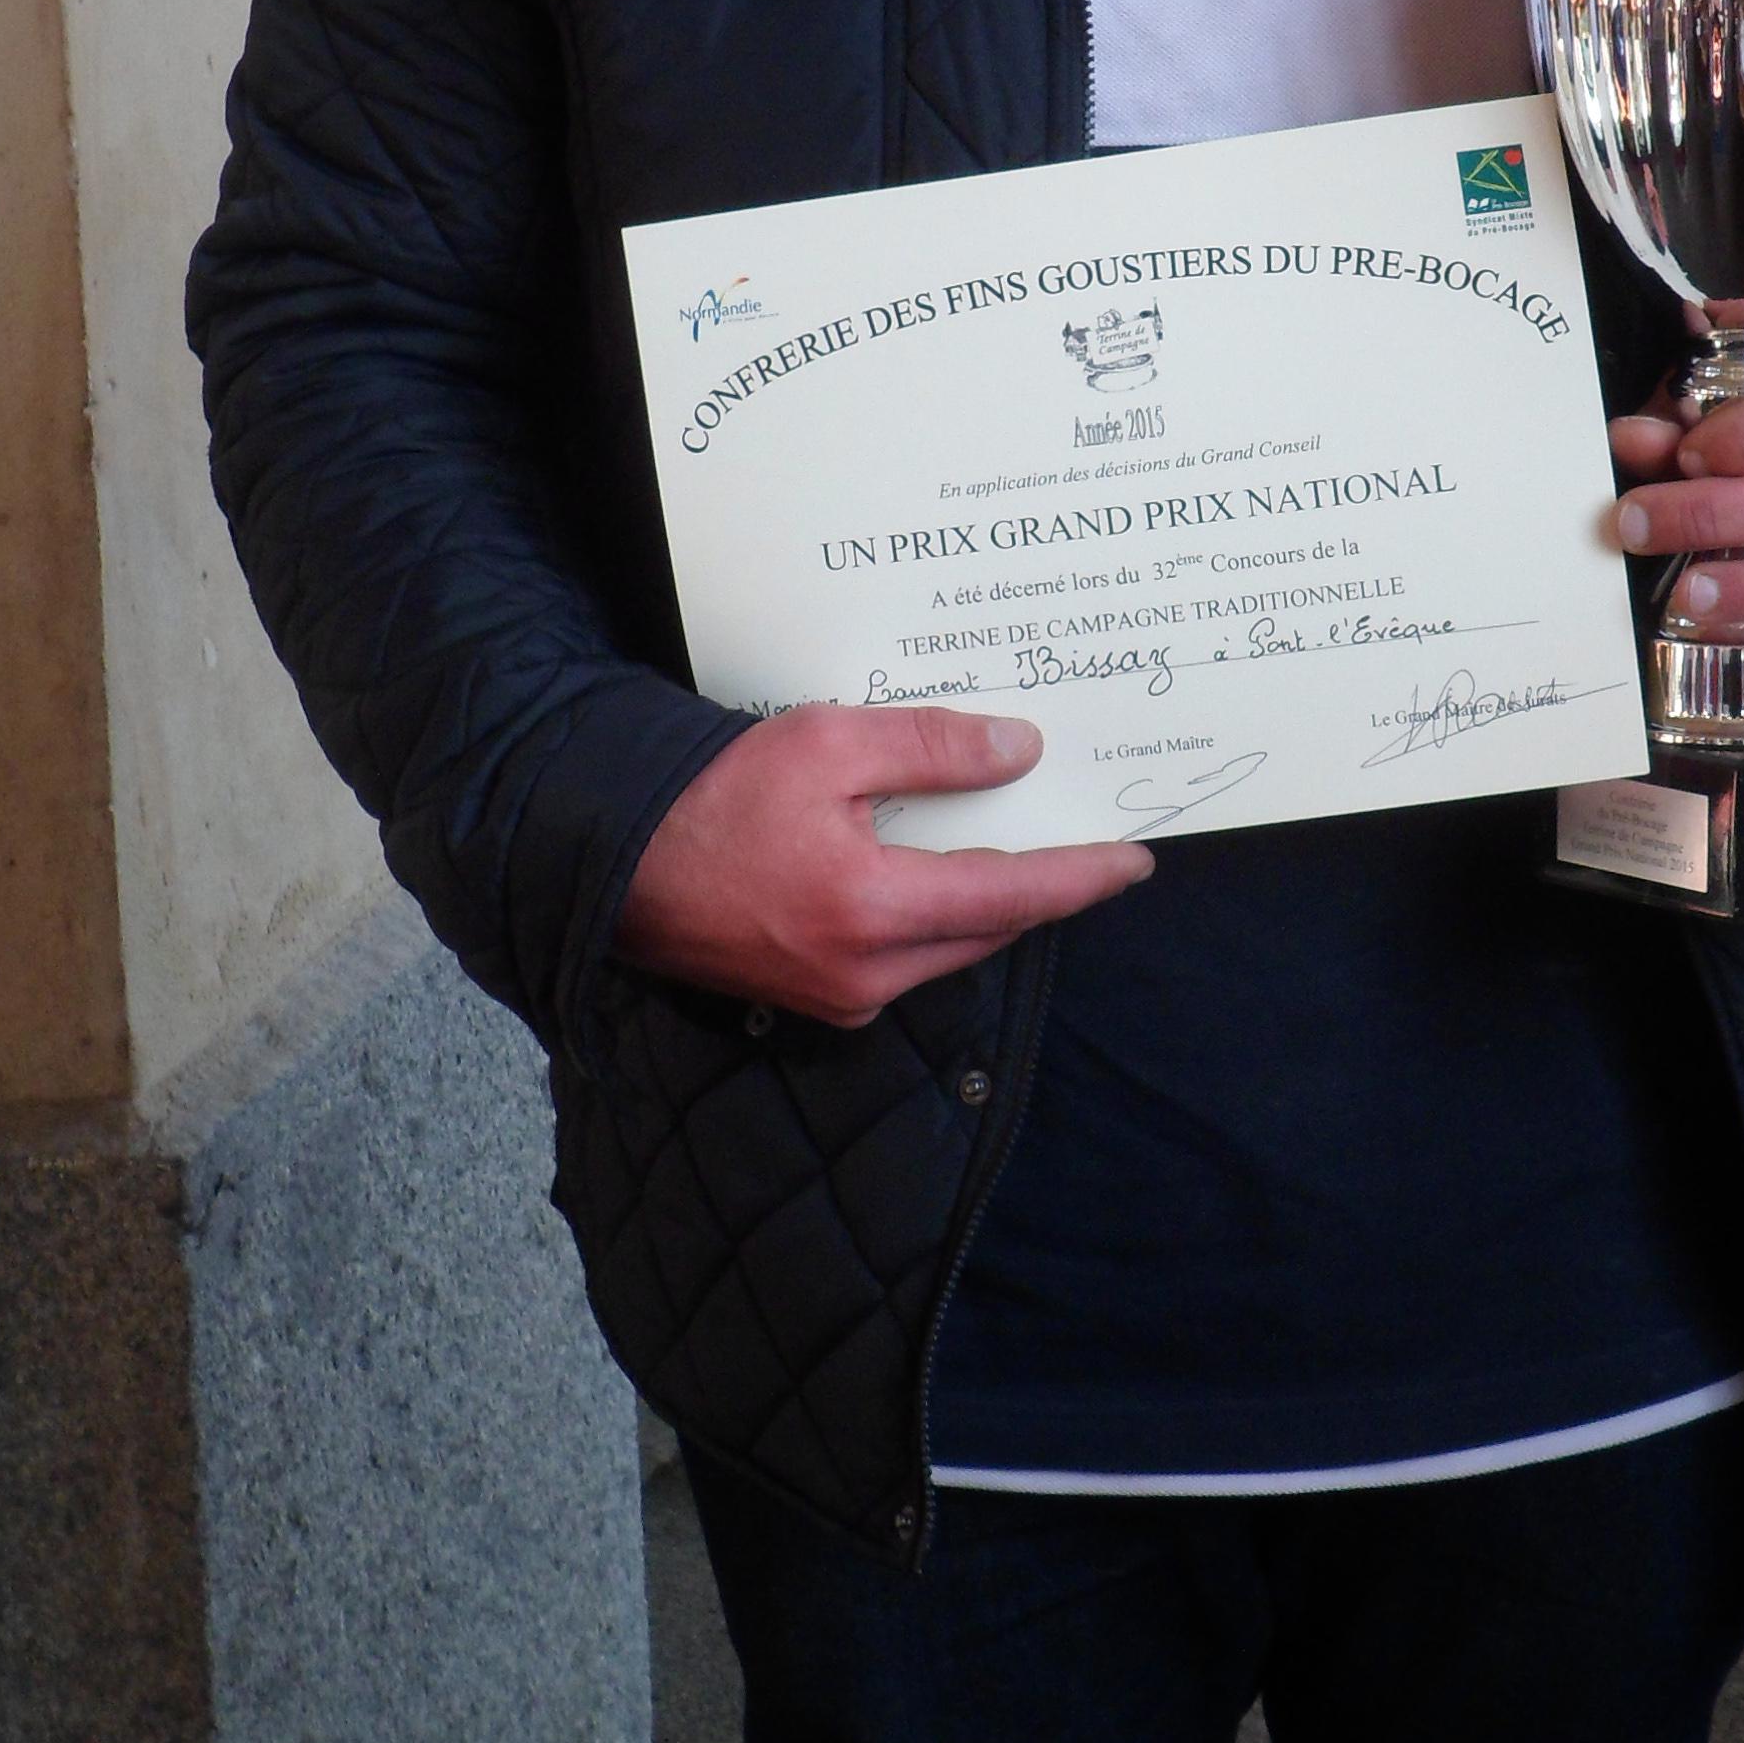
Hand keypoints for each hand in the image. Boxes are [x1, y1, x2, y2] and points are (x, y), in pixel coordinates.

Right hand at [617, 706, 1152, 1031]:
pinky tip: (938, 870)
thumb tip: (1019, 751)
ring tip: (1016, 843)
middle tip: (1082, 839)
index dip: (1081, 876)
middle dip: (1040, 888)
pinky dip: (935, 916)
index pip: (1014, 895)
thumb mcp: (827, 744)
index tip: (1134, 860)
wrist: (610, 859)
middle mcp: (865, 974)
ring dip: (986, 901)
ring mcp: (838, 997)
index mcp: (874, 911)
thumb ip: (932, 748)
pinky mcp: (814, 998)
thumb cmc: (709, 797)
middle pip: (989, 928)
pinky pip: (904, 961)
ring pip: (948, 948)